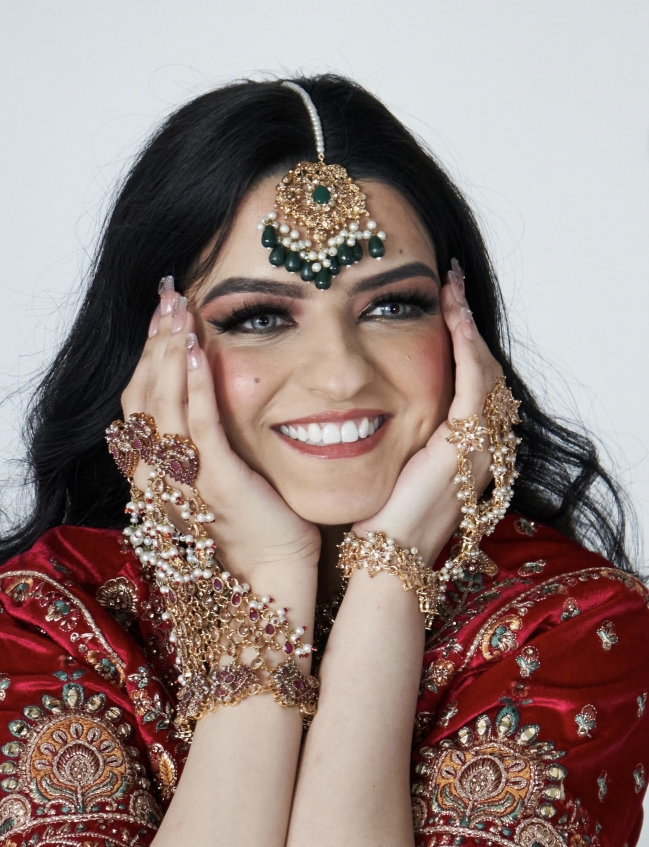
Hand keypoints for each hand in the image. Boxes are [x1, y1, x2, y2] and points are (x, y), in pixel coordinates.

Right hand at [121, 278, 319, 603]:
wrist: (270, 579)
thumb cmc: (253, 531)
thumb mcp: (217, 481)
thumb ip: (204, 445)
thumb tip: (209, 400)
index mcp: (154, 474)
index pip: (138, 402)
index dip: (146, 354)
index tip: (160, 313)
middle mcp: (157, 475)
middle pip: (140, 395)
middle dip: (153, 340)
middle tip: (166, 293)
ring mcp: (182, 479)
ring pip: (162, 403)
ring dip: (168, 351)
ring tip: (178, 309)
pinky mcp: (214, 481)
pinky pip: (197, 426)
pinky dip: (192, 385)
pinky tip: (197, 350)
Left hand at [353, 261, 502, 565]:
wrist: (386, 560)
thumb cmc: (379, 526)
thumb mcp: (389, 472)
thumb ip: (390, 440)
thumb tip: (359, 415)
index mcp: (466, 455)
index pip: (473, 387)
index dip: (463, 346)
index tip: (444, 309)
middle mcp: (482, 449)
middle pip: (487, 372)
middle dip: (469, 326)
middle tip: (452, 286)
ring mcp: (478, 448)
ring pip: (486, 371)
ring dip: (468, 326)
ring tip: (452, 290)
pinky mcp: (464, 446)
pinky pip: (474, 383)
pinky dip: (466, 347)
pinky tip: (452, 317)